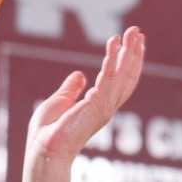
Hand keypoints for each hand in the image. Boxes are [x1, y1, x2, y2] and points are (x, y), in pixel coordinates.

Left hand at [25, 26, 145, 164]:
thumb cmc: (48, 132)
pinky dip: (112, 60)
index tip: (132, 42)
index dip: (128, 61)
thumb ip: (72, 88)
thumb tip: (79, 75)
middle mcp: (107, 107)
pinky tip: (113, 44)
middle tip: (138, 31)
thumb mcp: (61, 101)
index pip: (121, 81)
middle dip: (134, 52)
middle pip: (127, 75)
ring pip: (122, 74)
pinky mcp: (96, 106)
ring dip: (128, 51)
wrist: (43, 150)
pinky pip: (107, 78)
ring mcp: (104, 107)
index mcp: (100, 106)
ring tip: (132, 32)